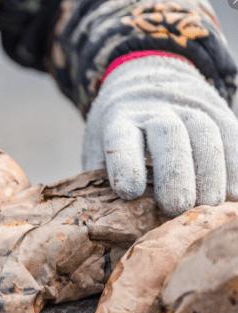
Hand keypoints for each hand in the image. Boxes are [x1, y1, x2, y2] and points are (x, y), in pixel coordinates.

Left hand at [84, 56, 237, 215]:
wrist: (144, 84)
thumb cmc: (120, 132)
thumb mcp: (99, 146)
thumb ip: (102, 176)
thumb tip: (112, 219)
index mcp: (118, 118)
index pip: (121, 138)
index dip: (126, 164)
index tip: (129, 192)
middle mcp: (154, 109)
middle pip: (169, 135)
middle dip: (175, 174)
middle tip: (176, 209)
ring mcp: (189, 106)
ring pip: (206, 133)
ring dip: (211, 173)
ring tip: (209, 206)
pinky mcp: (217, 111)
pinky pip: (232, 135)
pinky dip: (235, 165)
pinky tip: (233, 194)